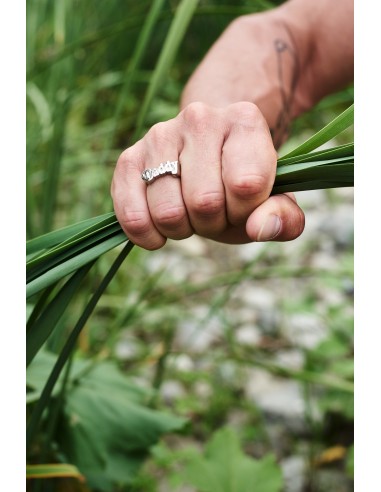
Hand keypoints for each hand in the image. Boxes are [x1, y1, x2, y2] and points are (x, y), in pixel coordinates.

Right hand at [111, 102, 304, 249]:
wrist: (206, 150)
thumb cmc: (239, 180)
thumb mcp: (271, 199)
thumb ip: (283, 218)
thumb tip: (259, 229)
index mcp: (244, 122)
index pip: (246, 185)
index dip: (245, 211)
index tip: (243, 205)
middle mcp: (200, 118)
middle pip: (204, 202)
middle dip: (212, 223)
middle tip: (215, 212)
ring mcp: (159, 135)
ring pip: (168, 213)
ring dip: (182, 229)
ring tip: (189, 213)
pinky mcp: (129, 158)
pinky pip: (131, 214)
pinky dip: (147, 235)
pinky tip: (159, 232)